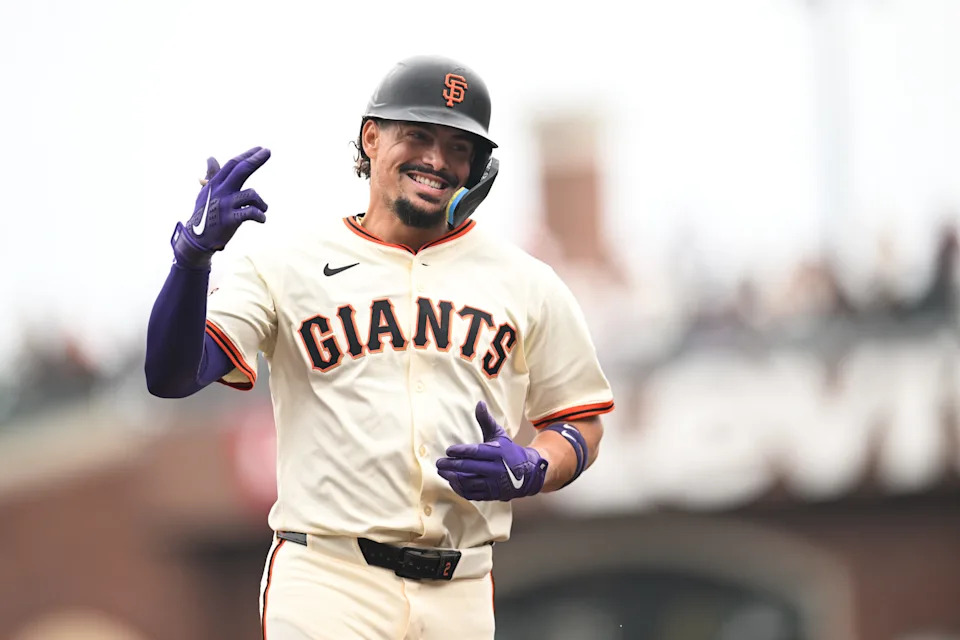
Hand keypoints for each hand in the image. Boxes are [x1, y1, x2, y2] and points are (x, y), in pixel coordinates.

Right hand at [172, 146, 270, 267]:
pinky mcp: (230, 220)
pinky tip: (262, 219)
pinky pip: (251, 213)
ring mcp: (225, 205)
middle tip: (268, 151)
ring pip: (252, 194)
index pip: (233, 164)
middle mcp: (220, 191)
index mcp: (215, 184)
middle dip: (255, 160)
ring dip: (262, 202)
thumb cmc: (204, 214)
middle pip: (240, 170)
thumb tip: (211, 158)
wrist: (197, 239)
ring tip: (262, 209)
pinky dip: (260, 216)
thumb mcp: (206, 193)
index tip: (260, 149)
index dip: (247, 155)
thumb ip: (212, 176)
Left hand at [436, 402, 547, 500]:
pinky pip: (472, 494)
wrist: (528, 473)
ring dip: (453, 478)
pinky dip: (460, 489)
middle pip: (470, 468)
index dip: (461, 451)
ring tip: (442, 472)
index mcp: (497, 453)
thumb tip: (479, 403)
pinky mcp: (492, 494)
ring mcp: (494, 484)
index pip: (476, 452)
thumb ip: (486, 421)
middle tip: (439, 462)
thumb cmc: (509, 451)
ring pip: (469, 483)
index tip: (448, 450)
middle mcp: (496, 469)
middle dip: (452, 465)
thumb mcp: (499, 435)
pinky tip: (452, 481)